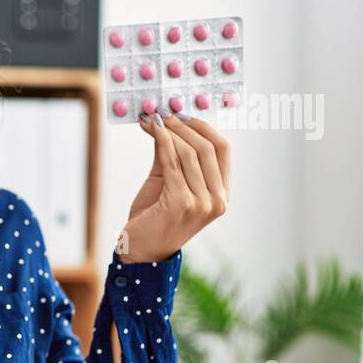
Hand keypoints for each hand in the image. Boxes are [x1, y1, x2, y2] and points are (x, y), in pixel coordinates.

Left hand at [116, 112, 229, 262]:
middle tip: (163, 113)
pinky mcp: (180, 203)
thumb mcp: (168, 181)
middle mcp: (217, 200)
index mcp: (222, 194)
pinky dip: (161, 142)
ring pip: (188, 153)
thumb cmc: (154, 216)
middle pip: (207, 147)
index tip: (181, 113)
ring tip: (153, 119)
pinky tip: (152, 130)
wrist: (139, 249)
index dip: (203, 126)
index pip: (223, 149)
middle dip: (183, 125)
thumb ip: (173, 155)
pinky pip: (171, 162)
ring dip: (169, 131)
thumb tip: (167, 120)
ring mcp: (201, 203)